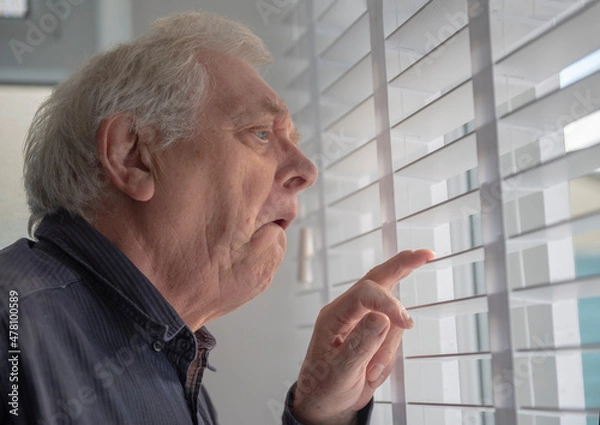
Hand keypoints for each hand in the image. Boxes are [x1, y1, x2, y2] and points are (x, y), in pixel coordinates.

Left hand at [292, 249, 434, 424]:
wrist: (324, 405)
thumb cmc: (323, 387)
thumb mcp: (339, 372)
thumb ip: (360, 345)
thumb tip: (382, 318)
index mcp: (333, 315)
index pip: (365, 293)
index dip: (389, 303)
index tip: (406, 322)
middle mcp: (348, 312)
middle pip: (378, 280)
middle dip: (401, 266)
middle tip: (425, 254)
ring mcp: (362, 322)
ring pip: (393, 322)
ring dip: (387, 351)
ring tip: (369, 374)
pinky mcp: (373, 334)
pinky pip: (394, 338)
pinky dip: (388, 358)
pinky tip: (371, 372)